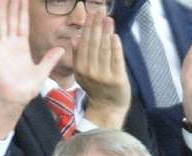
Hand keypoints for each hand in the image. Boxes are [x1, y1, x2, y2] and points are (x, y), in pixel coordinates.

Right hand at [0, 0, 64, 138]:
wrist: (15, 99)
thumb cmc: (26, 88)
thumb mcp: (42, 71)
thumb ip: (50, 59)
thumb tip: (61, 49)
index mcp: (21, 46)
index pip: (22, 23)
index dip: (23, 10)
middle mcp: (11, 44)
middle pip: (11, 19)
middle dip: (12, 4)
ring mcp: (2, 47)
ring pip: (2, 23)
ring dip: (2, 9)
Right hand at [73, 13, 129, 128]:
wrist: (107, 108)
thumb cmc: (96, 88)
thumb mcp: (82, 73)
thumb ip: (78, 57)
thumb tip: (75, 39)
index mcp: (80, 68)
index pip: (84, 43)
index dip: (88, 27)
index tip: (92, 14)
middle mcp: (90, 71)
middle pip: (94, 44)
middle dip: (97, 26)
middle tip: (100, 11)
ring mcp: (104, 76)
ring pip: (104, 50)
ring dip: (106, 32)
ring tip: (108, 19)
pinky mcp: (117, 79)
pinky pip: (116, 60)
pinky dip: (115, 47)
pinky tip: (115, 35)